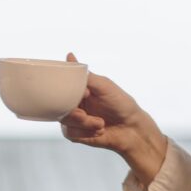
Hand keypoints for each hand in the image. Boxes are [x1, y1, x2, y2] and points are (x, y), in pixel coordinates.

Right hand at [59, 53, 165, 184]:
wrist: (132, 129)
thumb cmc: (121, 104)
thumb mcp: (104, 85)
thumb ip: (85, 76)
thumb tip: (70, 57)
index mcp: (79, 89)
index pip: (61, 84)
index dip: (64, 88)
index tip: (84, 93)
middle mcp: (74, 102)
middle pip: (58, 104)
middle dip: (73, 111)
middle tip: (84, 113)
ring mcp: (73, 118)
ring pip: (64, 119)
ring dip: (84, 123)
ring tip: (101, 123)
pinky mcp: (75, 133)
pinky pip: (70, 132)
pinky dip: (85, 132)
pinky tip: (99, 130)